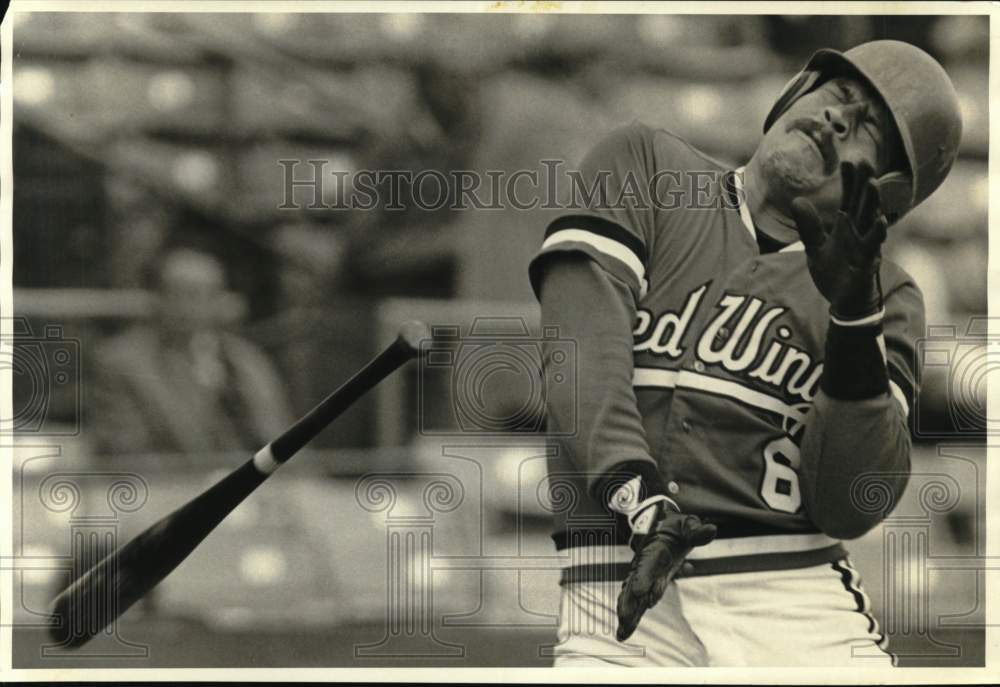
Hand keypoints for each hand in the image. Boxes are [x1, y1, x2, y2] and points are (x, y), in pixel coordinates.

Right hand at [615, 500, 715, 641]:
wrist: (659, 525)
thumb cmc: (675, 527)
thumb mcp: (687, 526)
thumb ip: (696, 531)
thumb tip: (711, 530)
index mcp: (656, 549)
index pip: (649, 564)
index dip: (644, 577)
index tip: (640, 592)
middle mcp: (645, 564)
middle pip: (635, 584)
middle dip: (630, 602)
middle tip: (625, 619)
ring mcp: (643, 575)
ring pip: (633, 596)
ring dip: (628, 613)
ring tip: (622, 632)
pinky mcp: (645, 584)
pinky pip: (637, 600)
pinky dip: (631, 614)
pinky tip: (625, 629)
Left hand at [790, 161, 888, 319]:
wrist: (844, 303)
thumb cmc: (834, 273)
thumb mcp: (815, 247)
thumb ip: (809, 225)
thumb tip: (797, 200)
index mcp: (846, 227)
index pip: (849, 199)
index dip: (849, 181)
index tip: (848, 160)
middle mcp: (858, 232)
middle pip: (862, 204)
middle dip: (864, 183)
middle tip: (865, 160)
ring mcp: (865, 246)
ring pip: (870, 221)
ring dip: (872, 203)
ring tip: (873, 184)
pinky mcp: (867, 263)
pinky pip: (873, 246)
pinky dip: (876, 233)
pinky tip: (881, 220)